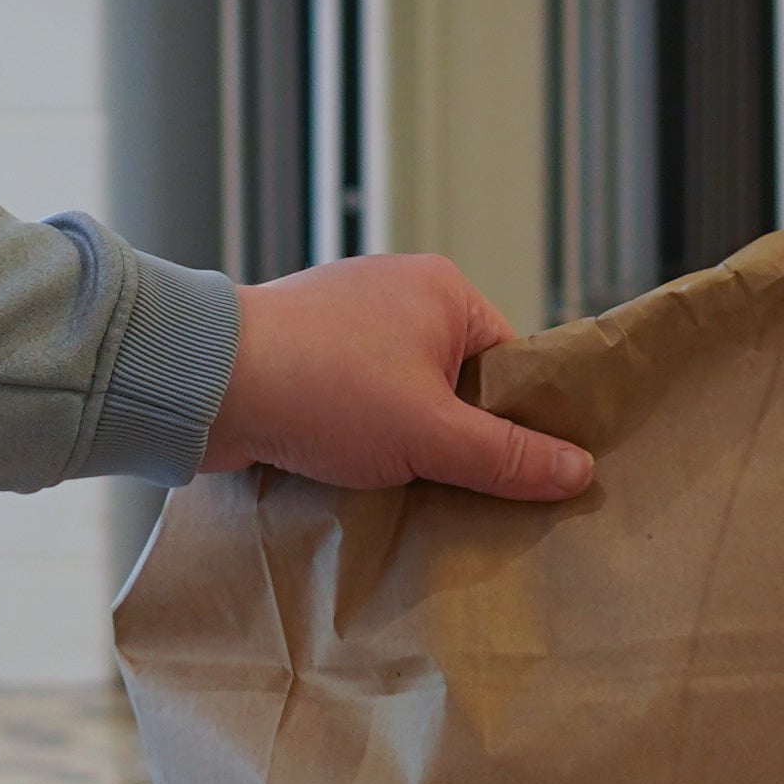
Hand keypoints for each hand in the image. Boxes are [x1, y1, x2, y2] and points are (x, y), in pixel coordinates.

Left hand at [206, 256, 594, 502]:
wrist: (204, 383)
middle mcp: (396, 292)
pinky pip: (353, 400)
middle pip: (456, 382)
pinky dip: (356, 437)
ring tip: (405, 491)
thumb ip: (508, 456)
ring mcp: (344, 320)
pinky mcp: (302, 351)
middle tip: (464, 494)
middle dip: (455, 438)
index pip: (509, 363)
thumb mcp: (432, 434)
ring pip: (402, 396)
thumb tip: (580, 471)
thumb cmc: (324, 389)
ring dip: (402, 443)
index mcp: (443, 290)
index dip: (516, 422)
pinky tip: (353, 476)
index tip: (520, 474)